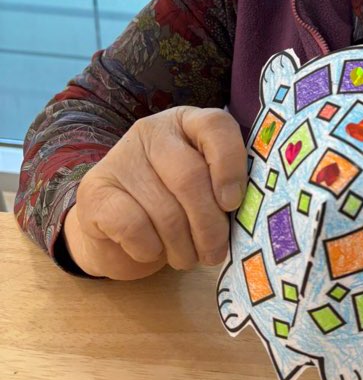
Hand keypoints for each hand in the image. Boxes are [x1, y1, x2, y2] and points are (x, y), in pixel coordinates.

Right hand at [62, 107, 246, 279]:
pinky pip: (133, 226)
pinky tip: (153, 251)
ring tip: (189, 257)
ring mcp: (120, 158)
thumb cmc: (177, 206)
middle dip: (209, 224)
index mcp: (188, 122)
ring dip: (183, 246)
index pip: (216, 126)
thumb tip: (251, 210)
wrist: (118, 231)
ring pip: (165, 209)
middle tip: (214, 252)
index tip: (233, 203)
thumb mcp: (207, 189)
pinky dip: (150, 249)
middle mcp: (153, 131)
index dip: (230, 166)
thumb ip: (226, 188)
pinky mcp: (95, 191)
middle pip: (190, 176)